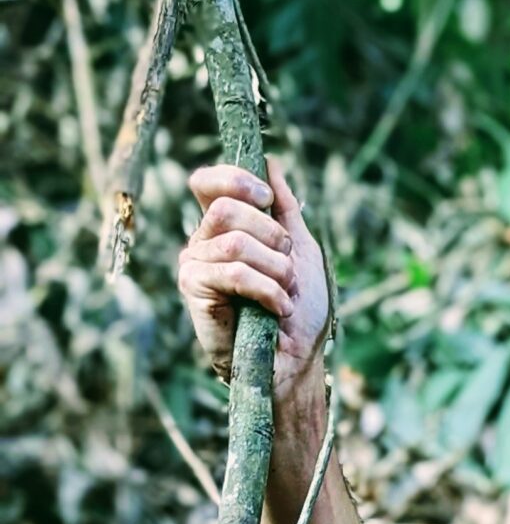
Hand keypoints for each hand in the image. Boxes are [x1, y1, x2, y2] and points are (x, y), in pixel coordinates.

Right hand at [177, 155, 329, 402]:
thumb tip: (271, 161)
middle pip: (225, 208)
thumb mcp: (301, 250)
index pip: (207, 183)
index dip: (234, 180)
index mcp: (224, 228)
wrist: (296, 362)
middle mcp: (203, 242)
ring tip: (286, 292)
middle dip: (270, 235)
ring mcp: (195, 265)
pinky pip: (232, 272)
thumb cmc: (300, 311)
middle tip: (288, 266)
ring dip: (275, 268)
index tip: (267, 199)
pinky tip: (277, 308)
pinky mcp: (193, 291)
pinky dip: (267, 289)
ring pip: (233, 241)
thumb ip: (286, 208)